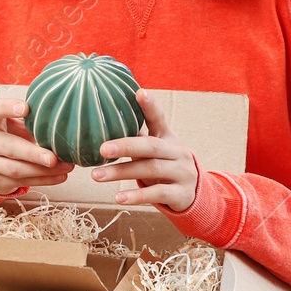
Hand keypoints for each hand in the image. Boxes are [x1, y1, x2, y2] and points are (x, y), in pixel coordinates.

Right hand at [0, 97, 74, 196]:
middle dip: (32, 154)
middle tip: (53, 157)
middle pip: (8, 147)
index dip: (8, 108)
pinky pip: (22, 182)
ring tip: (66, 167)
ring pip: (16, 169)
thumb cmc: (7, 132)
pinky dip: (44, 180)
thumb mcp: (11, 121)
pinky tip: (60, 176)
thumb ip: (29, 120)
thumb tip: (61, 121)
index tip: (26, 108)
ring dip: (43, 170)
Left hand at [88, 89, 198, 212]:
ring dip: (121, 172)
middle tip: (101, 149)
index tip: (139, 92)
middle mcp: (177, 152)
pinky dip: (137, 196)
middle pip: (151, 146)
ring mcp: (181, 173)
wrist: (193, 194)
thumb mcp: (156, 151)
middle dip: (125, 146)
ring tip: (96, 175)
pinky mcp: (181, 194)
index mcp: (168, 137)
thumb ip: (137, 138)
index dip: (150, 106)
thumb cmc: (165, 167)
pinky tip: (118, 198)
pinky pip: (157, 194)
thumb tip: (105, 123)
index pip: (159, 119)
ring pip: (150, 170)